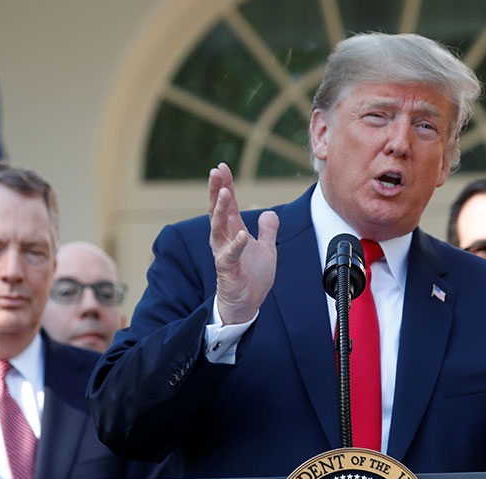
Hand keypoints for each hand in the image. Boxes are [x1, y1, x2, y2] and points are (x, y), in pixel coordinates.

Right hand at [208, 162, 278, 324]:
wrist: (247, 304)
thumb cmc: (252, 277)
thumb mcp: (266, 249)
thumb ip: (267, 231)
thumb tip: (270, 213)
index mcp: (234, 232)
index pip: (228, 205)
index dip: (225, 185)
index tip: (221, 167)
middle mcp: (225, 240)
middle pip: (218, 210)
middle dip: (216, 190)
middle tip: (216, 171)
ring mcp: (224, 253)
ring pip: (218, 228)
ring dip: (221, 210)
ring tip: (224, 193)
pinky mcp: (228, 270)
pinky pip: (230, 255)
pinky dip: (237, 245)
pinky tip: (242, 235)